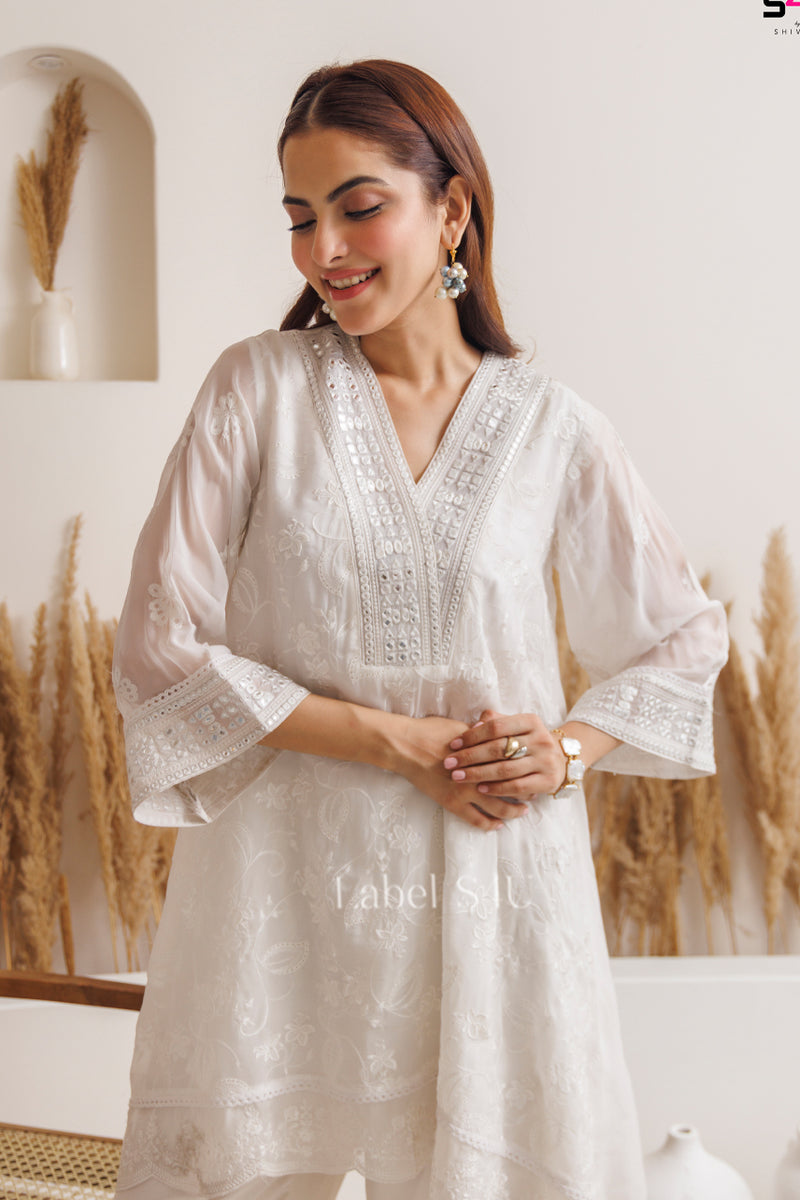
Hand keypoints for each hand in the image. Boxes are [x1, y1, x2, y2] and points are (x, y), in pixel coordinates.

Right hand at [392, 715, 528, 831]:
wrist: (407, 747)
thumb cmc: (432, 732)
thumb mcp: (462, 728)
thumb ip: (483, 734)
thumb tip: (497, 732)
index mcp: (483, 753)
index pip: (513, 764)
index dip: (526, 768)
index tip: (534, 771)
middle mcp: (479, 774)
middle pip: (511, 786)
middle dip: (526, 791)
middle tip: (535, 794)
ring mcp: (466, 791)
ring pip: (498, 807)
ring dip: (513, 810)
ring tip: (522, 811)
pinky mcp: (453, 803)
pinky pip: (476, 820)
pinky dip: (490, 824)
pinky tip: (499, 824)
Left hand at [441, 709, 566, 803]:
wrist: (561, 759)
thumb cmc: (528, 740)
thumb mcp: (516, 726)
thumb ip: (494, 721)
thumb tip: (472, 726)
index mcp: (531, 721)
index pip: (496, 727)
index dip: (472, 736)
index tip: (453, 745)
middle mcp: (541, 739)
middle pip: (498, 748)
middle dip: (470, 757)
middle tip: (448, 763)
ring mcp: (546, 761)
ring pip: (506, 769)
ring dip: (478, 774)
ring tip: (458, 776)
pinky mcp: (547, 781)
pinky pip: (517, 786)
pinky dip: (497, 789)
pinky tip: (480, 789)